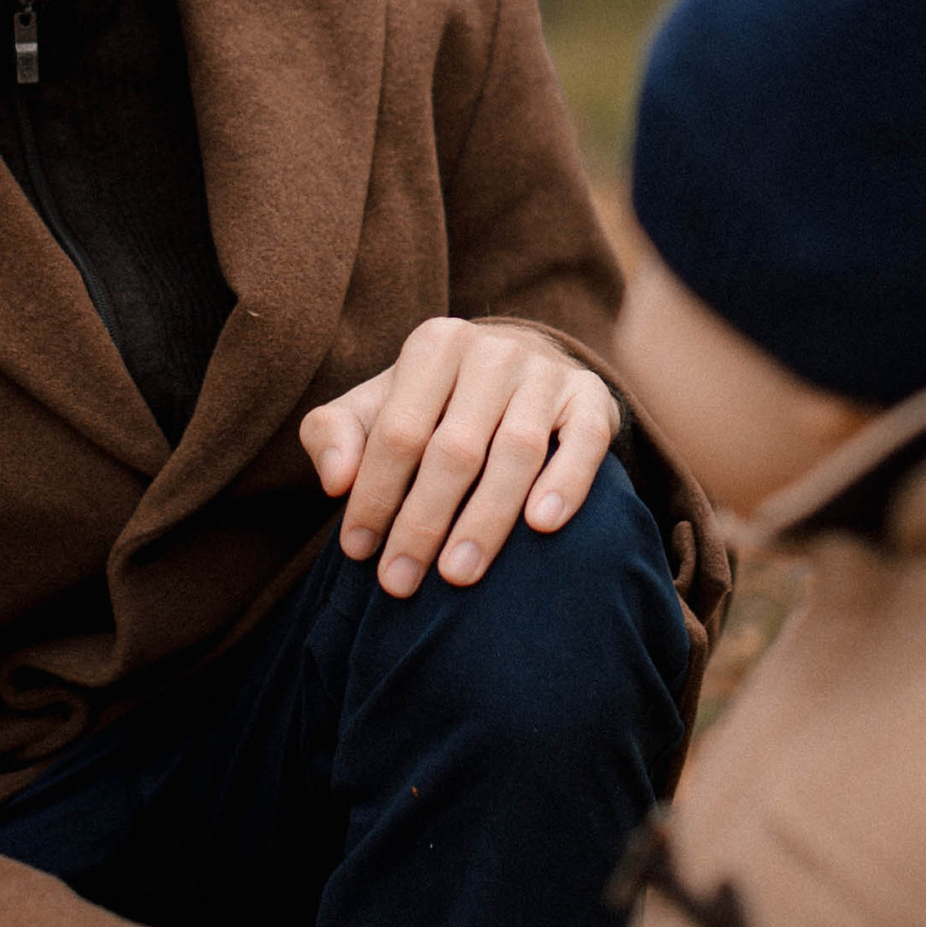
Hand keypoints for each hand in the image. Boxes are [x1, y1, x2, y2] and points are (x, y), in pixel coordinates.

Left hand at [300, 317, 619, 598]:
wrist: (517, 374)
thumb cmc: (431, 405)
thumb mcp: (373, 408)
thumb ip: (334, 435)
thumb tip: (334, 481)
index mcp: (435, 345)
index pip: (398, 430)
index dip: (374, 494)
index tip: (358, 552)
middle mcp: (494, 351)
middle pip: (455, 448)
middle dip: (423, 522)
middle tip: (400, 582)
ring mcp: (547, 372)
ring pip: (517, 451)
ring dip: (486, 520)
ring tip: (458, 574)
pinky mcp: (591, 397)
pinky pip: (584, 442)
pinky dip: (565, 483)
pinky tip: (541, 526)